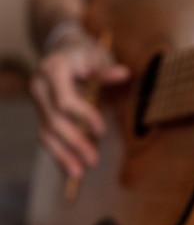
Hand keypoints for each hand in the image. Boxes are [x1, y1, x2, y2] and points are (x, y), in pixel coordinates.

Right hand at [30, 28, 128, 178]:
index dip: (83, 115)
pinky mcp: (41, 113)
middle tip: (94, 161)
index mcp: (53, 69)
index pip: (65, 100)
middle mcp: (40, 86)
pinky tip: (70, 171)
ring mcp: (38, 101)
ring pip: (46, 133)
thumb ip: (107, 70)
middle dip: (74, 142)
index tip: (102, 129)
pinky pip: (47, 136)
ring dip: (62, 155)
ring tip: (79, 175)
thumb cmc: (86, 53)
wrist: (64, 50)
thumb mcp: (98, 55)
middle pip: (53, 121)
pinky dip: (59, 154)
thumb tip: (124, 74)